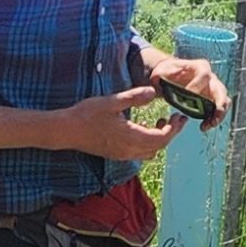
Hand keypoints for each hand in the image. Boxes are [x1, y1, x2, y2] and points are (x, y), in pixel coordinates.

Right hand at [56, 86, 183, 159]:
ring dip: (159, 139)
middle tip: (174, 118)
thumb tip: (153, 92)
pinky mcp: (115, 154)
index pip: (162, 138)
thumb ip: (134, 97)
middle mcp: (129, 150)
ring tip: (160, 121)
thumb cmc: (87, 114)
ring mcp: (122, 154)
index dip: (175, 129)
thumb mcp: (112, 101)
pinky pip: (139, 153)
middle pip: (158, 147)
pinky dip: (147, 142)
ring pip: (150, 152)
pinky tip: (142, 128)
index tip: (180, 117)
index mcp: (131, 138)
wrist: (65, 131)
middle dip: (170, 133)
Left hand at [149, 57, 231, 129]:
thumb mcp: (160, 73)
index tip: (186, 97)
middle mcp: (210, 76)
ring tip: (207, 125)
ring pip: (224, 100)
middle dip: (218, 104)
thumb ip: (158, 78)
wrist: (170, 76)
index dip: (197, 86)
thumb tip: (157, 86)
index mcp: (198, 66)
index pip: (204, 74)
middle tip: (210, 117)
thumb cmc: (165, 74)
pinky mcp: (212, 99)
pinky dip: (214, 119)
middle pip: (220, 89)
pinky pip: (219, 109)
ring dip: (219, 114)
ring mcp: (213, 88)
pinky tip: (203, 126)